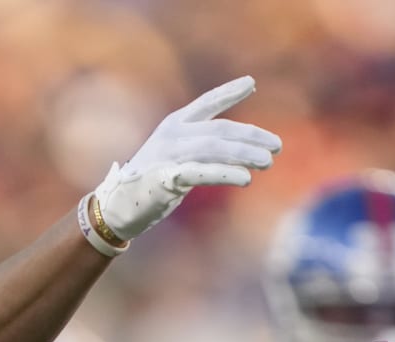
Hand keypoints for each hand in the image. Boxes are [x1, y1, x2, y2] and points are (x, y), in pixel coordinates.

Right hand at [92, 77, 280, 242]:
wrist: (118, 207)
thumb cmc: (151, 182)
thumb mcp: (177, 157)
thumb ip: (202, 150)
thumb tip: (240, 150)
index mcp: (174, 124)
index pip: (206, 103)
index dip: (229, 92)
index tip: (251, 83)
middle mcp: (172, 135)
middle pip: (219, 130)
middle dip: (251, 136)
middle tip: (277, 146)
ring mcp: (168, 155)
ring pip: (214, 149)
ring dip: (244, 155)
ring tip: (268, 162)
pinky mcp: (166, 178)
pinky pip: (200, 173)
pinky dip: (224, 174)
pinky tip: (244, 178)